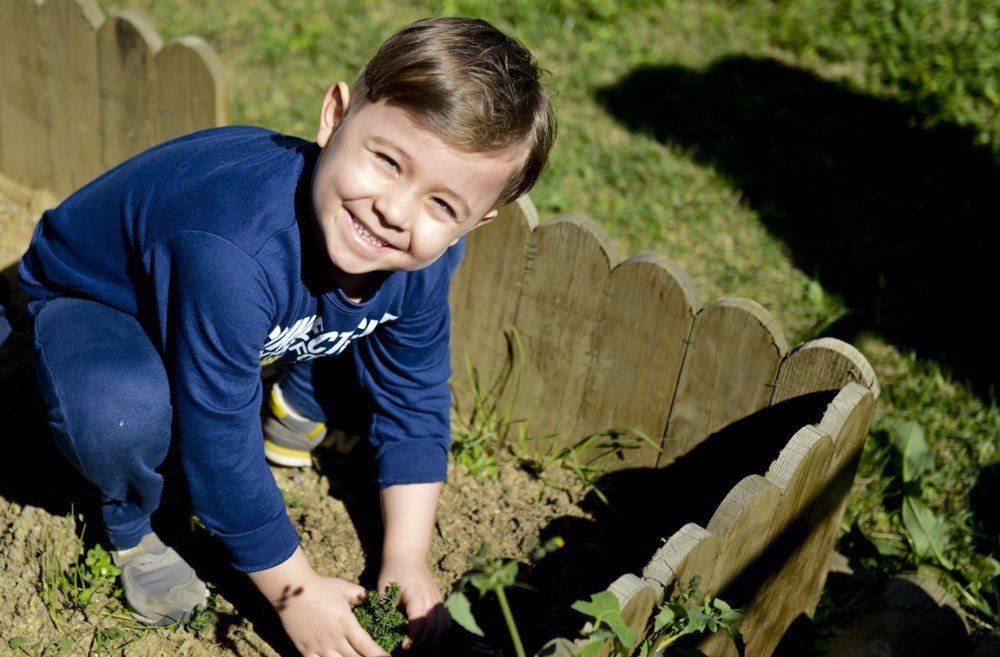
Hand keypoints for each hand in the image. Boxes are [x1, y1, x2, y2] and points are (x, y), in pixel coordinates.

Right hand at [250, 547, 388, 656]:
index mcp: (347, 624)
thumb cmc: (321, 587)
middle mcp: (334, 639)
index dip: (379, 655)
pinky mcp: (305, 649)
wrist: (291, 590)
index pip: (367, 647)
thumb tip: (371, 600)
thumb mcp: (346, 588)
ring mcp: (319, 647)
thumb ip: (361, 595)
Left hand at [378, 553, 449, 650]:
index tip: (402, 650)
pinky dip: (440, 636)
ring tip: (418, 653)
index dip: (413, 638)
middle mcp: (431, 597)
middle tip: (407, 656)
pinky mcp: (440, 603)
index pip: (419, 619)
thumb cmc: (393, 572)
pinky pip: (446, 623)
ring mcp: (438, 600)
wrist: (408, 555)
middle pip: (433, 627)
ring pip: (443, 627)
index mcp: (416, 592)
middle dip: (422, 645)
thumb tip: (380, 632)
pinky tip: (429, 644)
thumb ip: (385, 608)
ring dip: (432, 643)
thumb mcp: (384, 588)